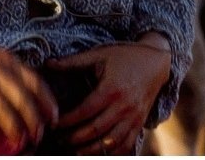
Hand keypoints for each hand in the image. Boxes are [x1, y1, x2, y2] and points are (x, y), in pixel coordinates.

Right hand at [0, 28, 58, 151]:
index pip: (34, 81)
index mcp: (6, 59)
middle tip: (39, 136)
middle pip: (22, 99)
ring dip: (14, 128)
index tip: (54, 118)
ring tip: (19, 141)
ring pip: (4, 110)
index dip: (47, 101)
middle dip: (34, 120)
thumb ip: (8, 70)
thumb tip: (25, 95)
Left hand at [44, 36, 171, 153]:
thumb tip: (48, 63)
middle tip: (60, 140)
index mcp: (111, 89)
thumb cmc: (124, 56)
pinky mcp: (140, 124)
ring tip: (75, 150)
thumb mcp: (99, 54)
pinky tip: (98, 152)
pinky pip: (126, 145)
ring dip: (92, 150)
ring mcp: (134, 118)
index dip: (68, 120)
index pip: (85, 111)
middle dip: (76, 138)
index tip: (54, 124)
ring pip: (111, 142)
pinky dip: (112, 152)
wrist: (156, 62)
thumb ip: (73, 61)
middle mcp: (124, 107)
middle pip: (97, 130)